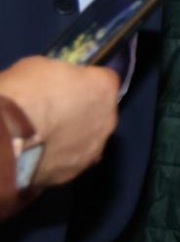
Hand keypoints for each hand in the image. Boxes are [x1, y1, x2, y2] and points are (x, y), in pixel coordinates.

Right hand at [0, 56, 120, 187]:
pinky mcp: (74, 173)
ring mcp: (94, 149)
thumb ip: (60, 78)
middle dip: (83, 111)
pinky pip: (70, 162)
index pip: (104, 80)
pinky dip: (59, 159)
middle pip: (100, 112)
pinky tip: (39, 156)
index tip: (67, 86)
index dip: (85, 83)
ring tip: (46, 139)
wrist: (3, 138)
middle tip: (56, 113)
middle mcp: (108, 119)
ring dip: (74, 137)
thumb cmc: (22, 94)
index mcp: (103, 88)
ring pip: (89, 140)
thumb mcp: (40, 68)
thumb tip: (57, 84)